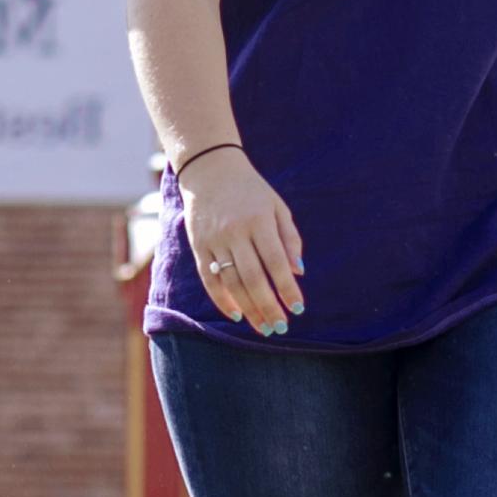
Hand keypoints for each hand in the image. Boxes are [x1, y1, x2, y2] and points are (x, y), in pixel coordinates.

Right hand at [177, 148, 303, 336]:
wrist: (209, 169)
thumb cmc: (250, 190)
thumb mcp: (277, 206)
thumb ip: (290, 238)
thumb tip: (298, 272)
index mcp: (259, 220)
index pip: (276, 262)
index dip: (287, 288)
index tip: (298, 309)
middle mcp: (235, 231)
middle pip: (254, 277)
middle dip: (269, 306)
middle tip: (280, 327)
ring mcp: (214, 239)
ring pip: (231, 282)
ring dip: (248, 308)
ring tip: (263, 327)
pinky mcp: (198, 245)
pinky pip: (209, 278)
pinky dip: (222, 300)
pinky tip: (236, 315)